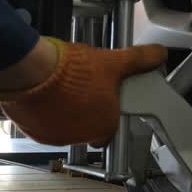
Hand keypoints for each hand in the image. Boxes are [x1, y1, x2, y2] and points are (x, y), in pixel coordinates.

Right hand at [0, 38, 166, 145]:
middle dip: (83, 111)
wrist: (32, 73)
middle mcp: (82, 137)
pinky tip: (44, 95)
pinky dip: (43, 114)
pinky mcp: (35, 133)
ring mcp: (57, 137)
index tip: (101, 100)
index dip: (106, 113)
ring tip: (60, 89)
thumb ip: (138, 59)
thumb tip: (158, 54)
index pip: (110, 128)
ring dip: (63, 113)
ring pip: (64, 127)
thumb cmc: (72, 71)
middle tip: (80, 89)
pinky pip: (42, 125)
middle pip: (87, 128)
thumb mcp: (113, 61)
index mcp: (104, 125)